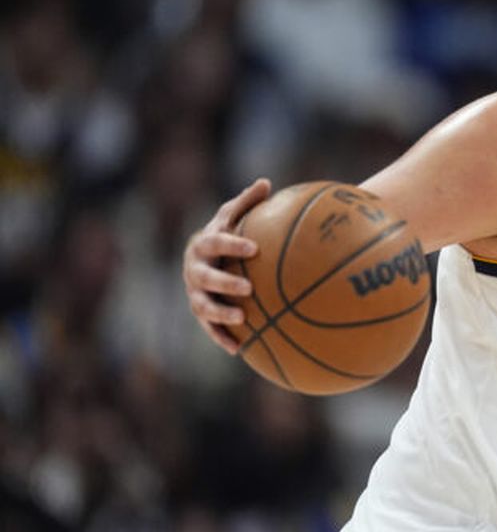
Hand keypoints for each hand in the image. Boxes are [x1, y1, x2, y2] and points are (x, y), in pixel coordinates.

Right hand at [182, 178, 270, 353]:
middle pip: (206, 278)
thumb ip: (247, 202)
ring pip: (203, 306)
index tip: (254, 248)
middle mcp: (194, 269)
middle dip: (224, 283)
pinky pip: (209, 328)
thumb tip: (266, 182)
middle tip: (248, 289)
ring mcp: (195, 292)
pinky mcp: (200, 312)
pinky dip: (221, 338)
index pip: (216, 242)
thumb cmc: (225, 234)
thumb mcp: (232, 216)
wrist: (202, 258)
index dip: (232, 245)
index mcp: (204, 243)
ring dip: (220, 315)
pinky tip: (238, 349)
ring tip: (242, 320)